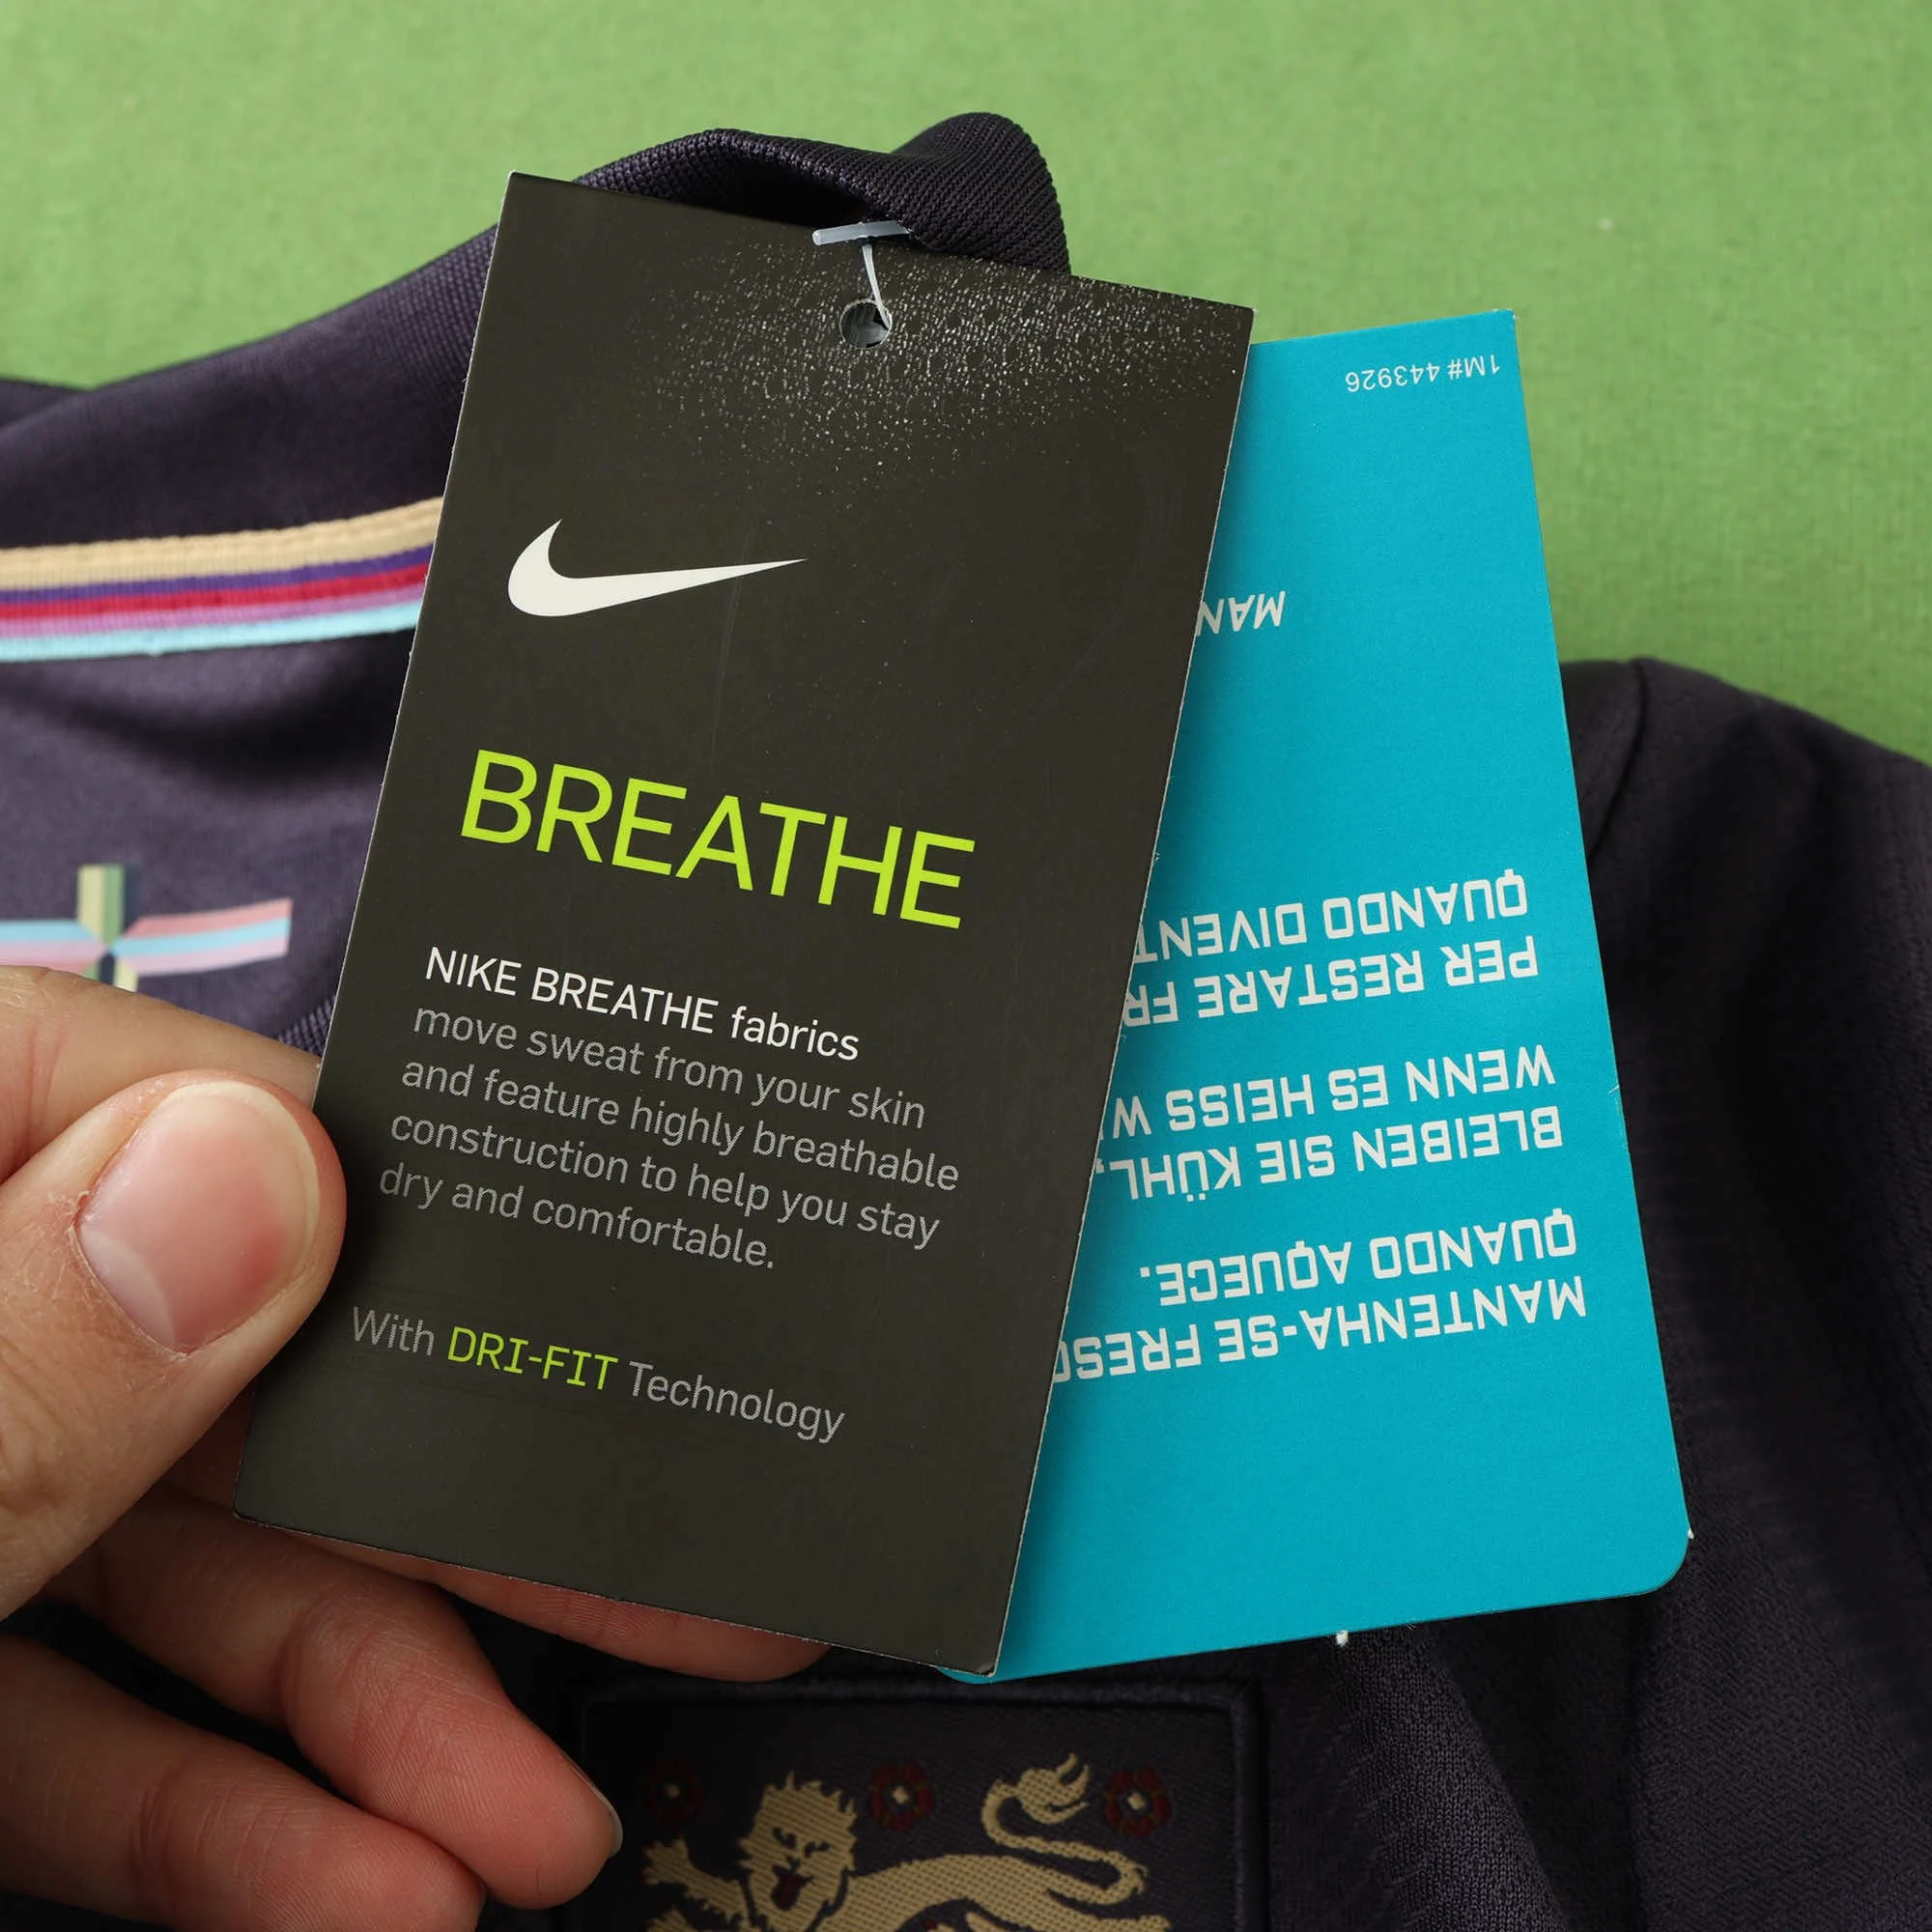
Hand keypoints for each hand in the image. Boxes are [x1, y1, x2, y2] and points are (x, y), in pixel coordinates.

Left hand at [0, 968, 818, 1928]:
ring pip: (193, 1561)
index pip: (200, 1113)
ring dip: (372, 1712)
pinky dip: (214, 1812)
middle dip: (467, 1528)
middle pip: (253, 1370)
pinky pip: (81, 1711)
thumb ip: (19, 1357)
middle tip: (698, 1601)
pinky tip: (364, 1891)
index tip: (629, 1335)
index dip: (426, 1221)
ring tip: (534, 1835)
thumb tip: (266, 1174)